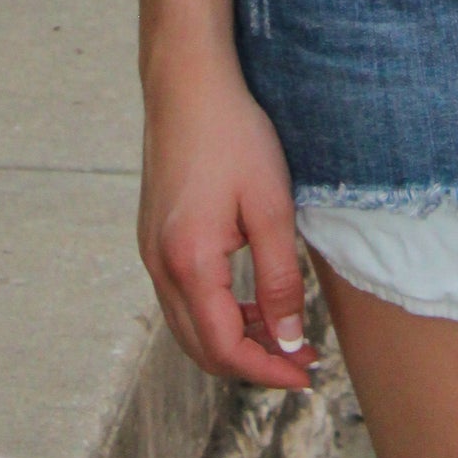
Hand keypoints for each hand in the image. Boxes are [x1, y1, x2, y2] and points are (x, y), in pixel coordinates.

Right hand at [139, 53, 318, 390]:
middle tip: (300, 361)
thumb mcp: (271, 206)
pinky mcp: (154, 239)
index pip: (224, 348)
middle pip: (202, 348)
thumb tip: (289, 340)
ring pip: (189, 327)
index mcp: (189, 264)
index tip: (307, 374)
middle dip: (252, 363)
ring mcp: (151, 254)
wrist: (187, 84)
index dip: (267, 370)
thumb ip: (279, 280)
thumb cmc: (233, 135)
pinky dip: (216, 314)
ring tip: (282, 333)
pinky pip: (182, 299)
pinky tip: (250, 300)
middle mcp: (160, 268)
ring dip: (234, 340)